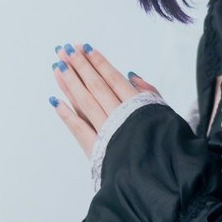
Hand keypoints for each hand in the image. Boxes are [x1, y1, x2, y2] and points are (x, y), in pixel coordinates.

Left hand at [49, 43, 160, 158]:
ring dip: (70, 84)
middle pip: (96, 86)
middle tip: (64, 49)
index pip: (113, 78)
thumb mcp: (164, 112)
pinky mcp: (97, 149)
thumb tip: (130, 74)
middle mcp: (119, 115)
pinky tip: (55, 100)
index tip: (84, 47)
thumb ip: (149, 93)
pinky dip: (66, 114)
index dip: (98, 62)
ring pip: (85, 102)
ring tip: (57, 66)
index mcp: (137, 105)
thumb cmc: (166, 142)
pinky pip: (78, 129)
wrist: (160, 174)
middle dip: (79, 66)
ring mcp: (106, 132)